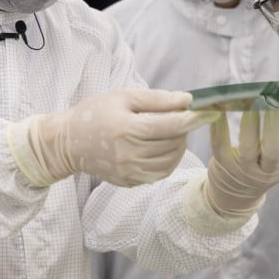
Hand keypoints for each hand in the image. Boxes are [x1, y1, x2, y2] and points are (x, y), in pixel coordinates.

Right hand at [35, 88, 217, 186]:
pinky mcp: (129, 182)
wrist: (69, 142)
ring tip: (172, 131)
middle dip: (185, 129)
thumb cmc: (96, 113)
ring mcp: (128, 172)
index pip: (169, 126)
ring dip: (179, 145)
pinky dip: (169, 159)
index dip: (192, 119)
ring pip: (170, 160)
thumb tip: (187, 100)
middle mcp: (128, 154)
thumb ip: (157, 99)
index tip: (209, 112)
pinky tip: (163, 146)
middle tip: (182, 116)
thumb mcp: (123, 97)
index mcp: (125, 128)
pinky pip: (160, 172)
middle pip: (173, 144)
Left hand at [204, 108, 278, 218]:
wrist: (237, 195)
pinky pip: (221, 147)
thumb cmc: (263, 163)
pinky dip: (219, 128)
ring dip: (249, 123)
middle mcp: (266, 171)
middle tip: (270, 97)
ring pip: (248, 149)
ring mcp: (244, 171)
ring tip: (248, 99)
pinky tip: (218, 111)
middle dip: (273, 123)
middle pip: (273, 150)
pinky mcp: (223, 167)